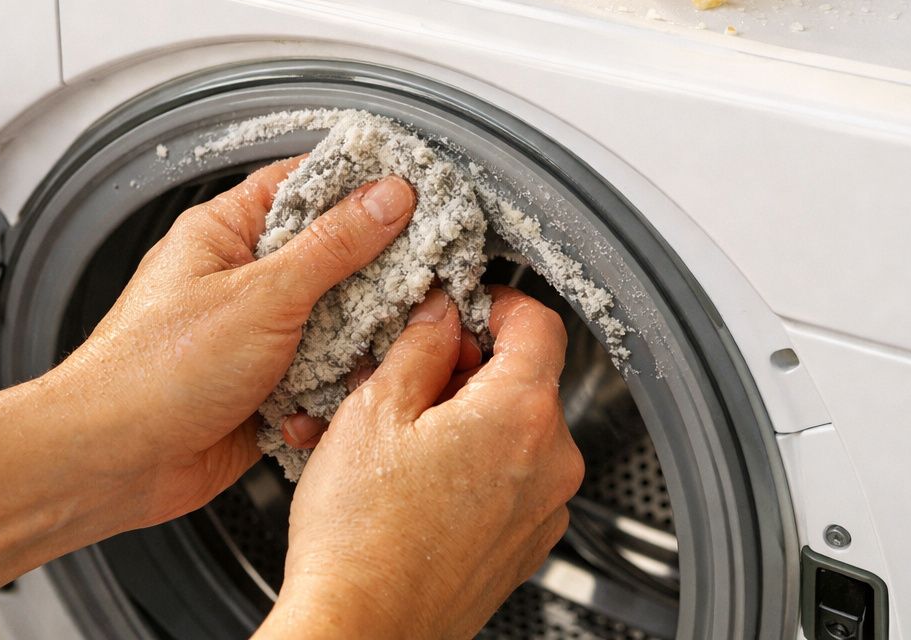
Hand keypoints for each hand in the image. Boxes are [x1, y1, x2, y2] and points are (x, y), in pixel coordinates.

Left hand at [46, 157, 416, 530]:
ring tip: (371, 347)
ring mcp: (252, 337)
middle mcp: (240, 280)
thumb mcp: (262, 295)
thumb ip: (333, 245)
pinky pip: (319, 378)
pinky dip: (329, 391)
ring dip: (353, 342)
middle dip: (372, 275)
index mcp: (226, 233)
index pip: (303, 184)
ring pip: (332, 323)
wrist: (112, 462)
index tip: (414, 189)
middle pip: (330, 258)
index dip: (359, 184)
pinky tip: (327, 400)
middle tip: (417, 276)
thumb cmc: (153, 369)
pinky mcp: (262, 390)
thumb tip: (388, 196)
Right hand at [260, 286, 584, 639]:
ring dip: (462, 419)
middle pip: (524, 380)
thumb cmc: (361, 540)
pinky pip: (507, 481)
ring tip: (394, 436)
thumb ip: (419, 346)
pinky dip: (468, 466)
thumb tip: (440, 314)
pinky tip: (410, 479)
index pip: (539, 323)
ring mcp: (541, 511)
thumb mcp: (375, 410)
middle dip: (466, 368)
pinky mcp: (522, 547)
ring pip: (512, 432)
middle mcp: (550, 463)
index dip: (495, 302)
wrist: (360, 633)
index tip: (463, 305)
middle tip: (405, 376)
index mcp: (522, 415)